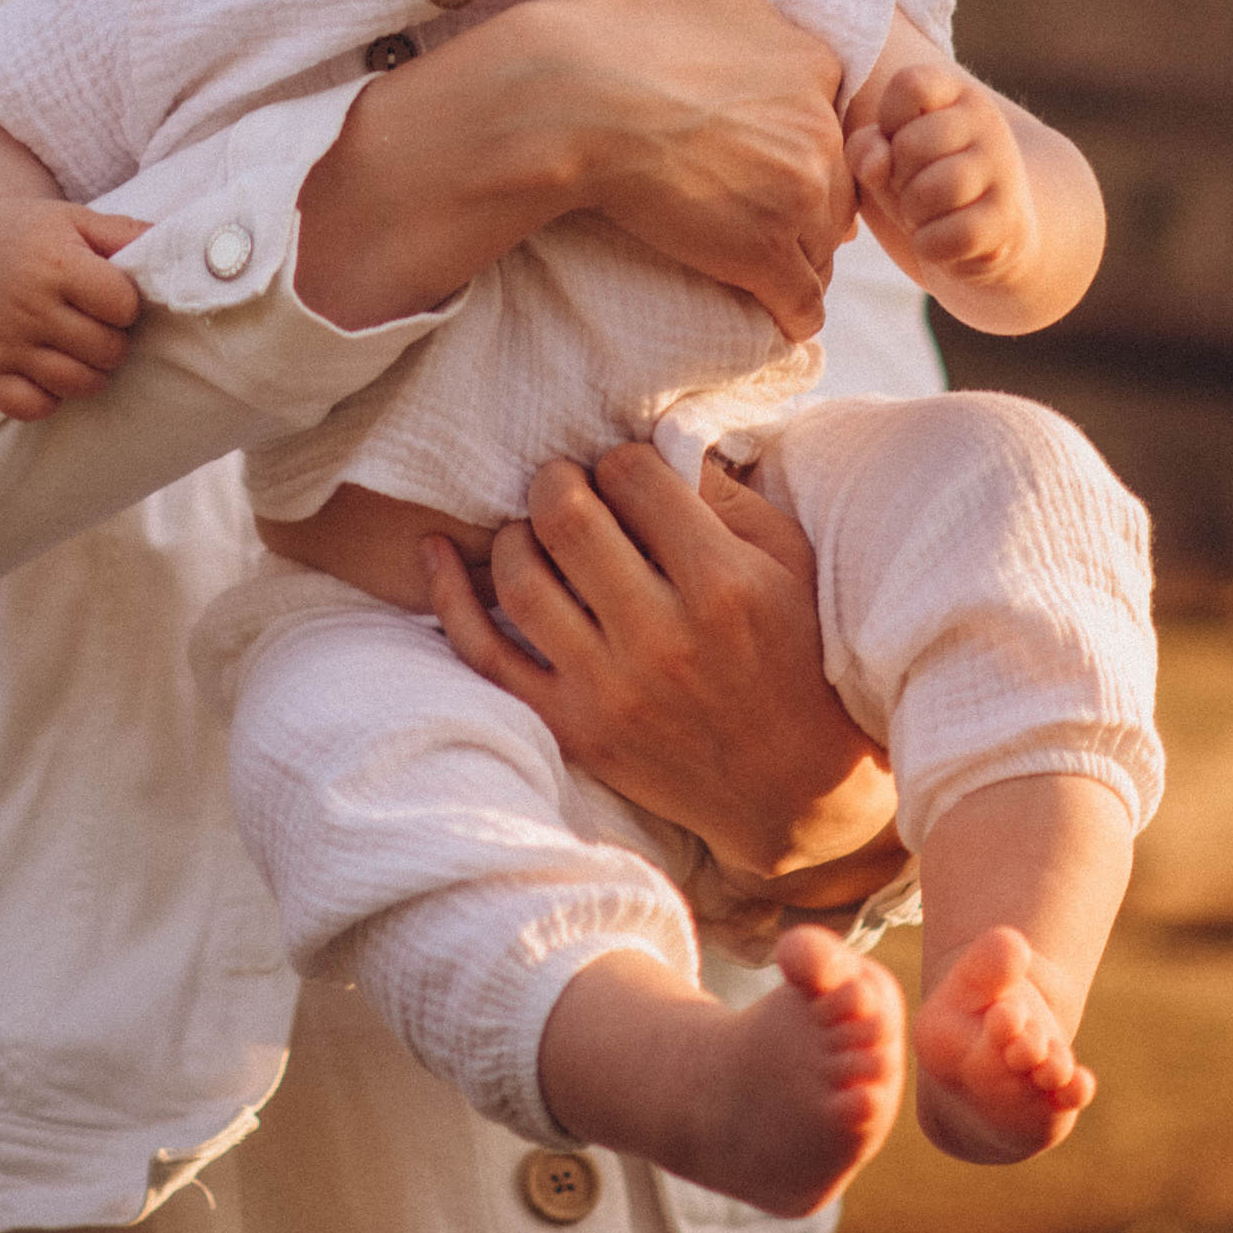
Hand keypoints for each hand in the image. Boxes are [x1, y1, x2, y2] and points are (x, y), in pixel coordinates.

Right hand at [0, 201, 146, 424]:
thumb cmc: (26, 232)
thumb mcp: (74, 218)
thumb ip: (125, 232)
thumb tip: (178, 249)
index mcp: (56, 264)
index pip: (123, 307)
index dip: (126, 304)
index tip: (111, 295)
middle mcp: (29, 306)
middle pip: (106, 350)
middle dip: (114, 339)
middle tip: (97, 323)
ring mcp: (5, 342)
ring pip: (77, 384)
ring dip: (92, 373)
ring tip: (83, 349)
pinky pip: (30, 407)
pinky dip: (47, 398)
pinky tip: (49, 373)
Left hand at [422, 441, 903, 884]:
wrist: (795, 792)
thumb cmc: (793, 658)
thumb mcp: (788, 563)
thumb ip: (724, 495)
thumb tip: (654, 440)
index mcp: (722, 584)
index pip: (633, 476)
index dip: (621, 462)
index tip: (627, 478)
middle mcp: (661, 638)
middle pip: (565, 516)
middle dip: (556, 481)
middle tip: (566, 485)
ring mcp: (610, 690)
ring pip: (519, 578)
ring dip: (515, 534)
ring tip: (537, 531)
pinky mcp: (574, 730)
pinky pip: (485, 656)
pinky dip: (450, 597)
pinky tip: (437, 551)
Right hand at [526, 0, 862, 336]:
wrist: (561, 95)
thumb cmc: (618, 20)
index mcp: (816, 65)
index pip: (833, 122)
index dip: (792, 138)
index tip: (746, 147)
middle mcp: (821, 130)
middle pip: (834, 187)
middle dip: (799, 200)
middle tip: (739, 203)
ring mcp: (797, 196)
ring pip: (820, 245)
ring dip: (791, 253)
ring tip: (738, 248)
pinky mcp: (764, 254)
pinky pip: (801, 302)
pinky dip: (784, 307)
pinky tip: (756, 299)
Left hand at [848, 62, 1040, 293]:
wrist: (989, 235)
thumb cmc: (925, 183)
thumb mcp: (888, 157)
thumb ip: (866, 147)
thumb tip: (875, 166)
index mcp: (956, 95)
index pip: (910, 84)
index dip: (889, 120)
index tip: (898, 143)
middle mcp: (987, 124)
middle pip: (910, 145)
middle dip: (896, 178)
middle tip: (912, 189)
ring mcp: (1004, 171)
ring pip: (931, 190)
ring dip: (912, 213)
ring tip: (924, 214)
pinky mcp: (1009, 219)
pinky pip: (951, 234)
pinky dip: (930, 245)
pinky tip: (937, 241)